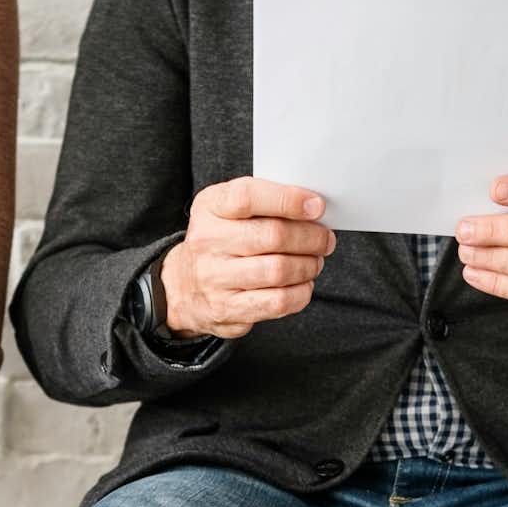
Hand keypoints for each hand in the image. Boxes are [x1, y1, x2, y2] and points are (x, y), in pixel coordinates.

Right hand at [158, 178, 337, 339]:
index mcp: (210, 208)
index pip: (248, 197)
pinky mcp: (226, 309)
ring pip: (278, 271)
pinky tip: (303, 284)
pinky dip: (300, 293)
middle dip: (310, 238)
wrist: (182, 286)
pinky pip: (276, 302)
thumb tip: (312, 208)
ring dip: (308, 266)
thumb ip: (264, 202)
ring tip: (315, 261)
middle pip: (272, 236)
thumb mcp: (227, 209)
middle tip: (324, 239)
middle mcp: (207, 242)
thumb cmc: (219, 241)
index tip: (317, 206)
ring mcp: (214, 278)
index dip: (288, 200)